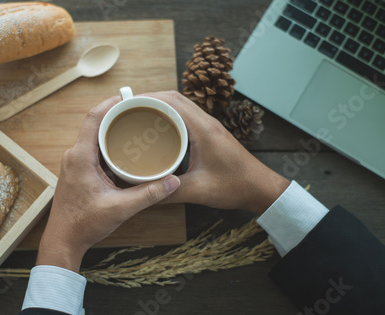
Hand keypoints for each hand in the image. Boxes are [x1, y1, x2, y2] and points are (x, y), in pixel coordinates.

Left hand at [36, 96, 180, 271]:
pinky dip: (108, 146)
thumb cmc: (84, 224)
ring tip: (135, 127)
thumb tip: (174, 181)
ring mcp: (74, 163)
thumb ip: (148, 194)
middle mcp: (74, 155)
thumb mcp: (120, 208)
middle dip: (116, 116)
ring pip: (94, 138)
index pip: (94, 118)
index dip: (110, 103)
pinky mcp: (77, 171)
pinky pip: (93, 150)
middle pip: (95, 124)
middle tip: (139, 112)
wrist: (63, 240)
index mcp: (80, 157)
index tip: (129, 97)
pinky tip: (125, 151)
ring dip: (112, 131)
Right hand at [142, 91, 289, 215]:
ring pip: (181, 106)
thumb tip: (145, 193)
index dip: (148, 98)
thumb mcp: (198, 191)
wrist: (260, 187)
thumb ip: (170, 192)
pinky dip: (170, 117)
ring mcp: (209, 127)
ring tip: (139, 116)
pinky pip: (186, 118)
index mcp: (203, 129)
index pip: (172, 101)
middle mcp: (207, 122)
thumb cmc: (235, 185)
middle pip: (174, 99)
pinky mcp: (210, 135)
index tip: (128, 103)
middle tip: (128, 109)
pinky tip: (159, 131)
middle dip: (150, 100)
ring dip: (160, 107)